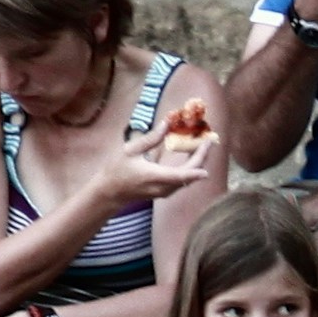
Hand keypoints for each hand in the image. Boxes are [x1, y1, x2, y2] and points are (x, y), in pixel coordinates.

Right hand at [95, 117, 216, 205]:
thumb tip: (167, 124)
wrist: (109, 192)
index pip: (182, 174)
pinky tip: (192, 154)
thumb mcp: (131, 150)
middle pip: (189, 175)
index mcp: (154, 176)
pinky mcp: (164, 192)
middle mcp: (162, 187)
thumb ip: (151, 138)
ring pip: (187, 179)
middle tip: (208, 140)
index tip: (208, 151)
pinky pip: (182, 180)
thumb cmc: (116, 170)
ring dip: (197, 162)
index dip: (198, 163)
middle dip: (201, 157)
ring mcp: (164, 192)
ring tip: (202, 144)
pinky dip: (190, 168)